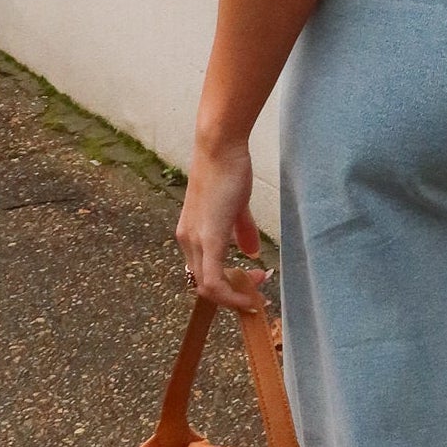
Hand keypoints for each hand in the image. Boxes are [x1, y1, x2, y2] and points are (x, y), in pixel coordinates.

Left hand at [176, 137, 265, 309]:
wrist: (220, 148)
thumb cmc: (228, 170)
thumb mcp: (235, 207)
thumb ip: (242, 231)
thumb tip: (251, 252)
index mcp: (190, 234)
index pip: (202, 273)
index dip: (226, 285)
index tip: (252, 283)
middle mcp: (187, 241)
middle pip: (204, 285)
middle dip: (232, 295)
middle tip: (258, 292)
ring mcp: (195, 241)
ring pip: (207, 288)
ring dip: (233, 297)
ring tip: (257, 293)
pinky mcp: (209, 239)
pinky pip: (213, 281)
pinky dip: (230, 296)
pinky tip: (249, 296)